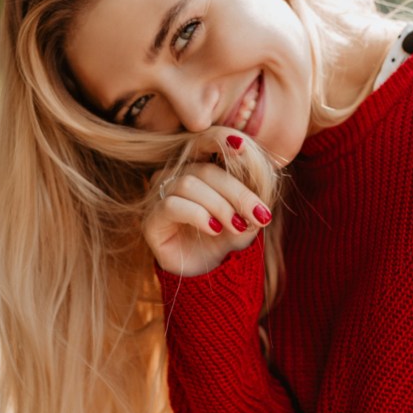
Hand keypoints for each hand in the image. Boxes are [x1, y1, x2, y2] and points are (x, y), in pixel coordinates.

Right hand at [146, 148, 272, 276]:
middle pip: (204, 169)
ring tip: (236, 226)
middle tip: (259, 215)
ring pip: (188, 184)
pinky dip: (198, 215)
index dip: (221, 139)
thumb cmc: (228, 236)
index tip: (243, 147)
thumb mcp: (247, 213)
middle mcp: (176, 176)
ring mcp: (159, 196)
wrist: (211, 274)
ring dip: (219, 206)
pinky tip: (214, 229)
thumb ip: (252, 192)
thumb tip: (260, 174)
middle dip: (237, 192)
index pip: (206, 142)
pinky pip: (172, 205)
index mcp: (199, 166)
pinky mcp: (151, 220)